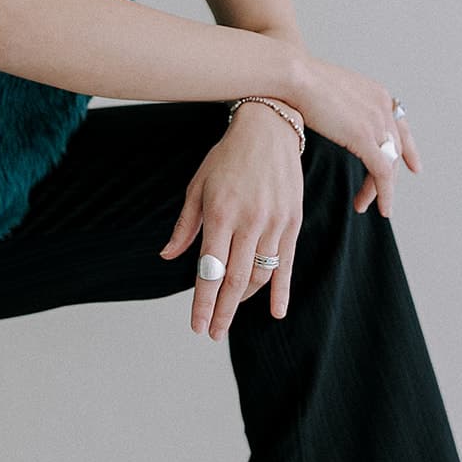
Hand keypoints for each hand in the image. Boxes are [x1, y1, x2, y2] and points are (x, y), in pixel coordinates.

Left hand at [158, 103, 303, 341]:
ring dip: (244, 300)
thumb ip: (185, 225)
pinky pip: (287, 263)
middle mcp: (248, 222)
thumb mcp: (198, 186)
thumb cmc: (227, 157)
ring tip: (229, 312)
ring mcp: (274, 223)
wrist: (269, 129)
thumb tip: (168, 256)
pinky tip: (277, 311)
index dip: (202, 302)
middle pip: (236, 280)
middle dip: (222, 311)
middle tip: (212, 332)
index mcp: (219, 214)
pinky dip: (282, 289)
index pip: (210, 269)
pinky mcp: (292, 222)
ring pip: (260, 274)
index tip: (196, 325)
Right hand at [292, 54, 421, 217]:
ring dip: (381, 190)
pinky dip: (383, 193)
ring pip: (389, 164)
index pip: (400, 123)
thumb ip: (338, 106)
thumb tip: (329, 117)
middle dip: (391, 175)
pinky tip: (377, 207)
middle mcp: (382, 106)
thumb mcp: (328, 92)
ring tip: (365, 206)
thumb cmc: (297, 81)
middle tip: (384, 196)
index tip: (412, 165)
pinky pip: (381, 172)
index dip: (407, 148)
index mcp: (376, 93)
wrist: (293, 75)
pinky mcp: (365, 137)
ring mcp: (376, 121)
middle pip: (395, 148)